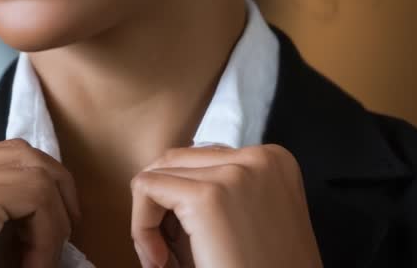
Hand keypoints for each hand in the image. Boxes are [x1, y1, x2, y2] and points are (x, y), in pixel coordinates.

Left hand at [129, 144, 321, 267]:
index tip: (185, 243)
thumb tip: (162, 175)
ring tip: (165, 260)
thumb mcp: (249, 223)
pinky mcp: (208, 197)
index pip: (203, 160)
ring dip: (150, 219)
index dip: (182, 202)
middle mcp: (261, 158)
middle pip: (177, 162)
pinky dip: (141, 226)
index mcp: (275, 162)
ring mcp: (236, 173)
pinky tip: (160, 261)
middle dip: (162, 207)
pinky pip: (145, 188)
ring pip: (157, 173)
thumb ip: (221, 194)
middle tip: (168, 254)